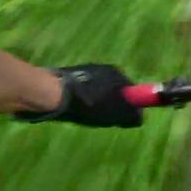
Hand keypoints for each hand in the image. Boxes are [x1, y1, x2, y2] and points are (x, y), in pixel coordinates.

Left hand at [15, 65, 141, 127]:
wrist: (51, 94)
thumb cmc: (87, 104)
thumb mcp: (114, 114)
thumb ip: (131, 115)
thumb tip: (139, 117)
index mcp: (116, 74)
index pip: (130, 91)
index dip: (129, 105)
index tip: (122, 118)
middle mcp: (102, 69)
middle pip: (114, 91)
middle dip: (111, 105)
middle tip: (103, 120)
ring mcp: (84, 71)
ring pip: (97, 92)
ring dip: (94, 103)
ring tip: (84, 117)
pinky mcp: (68, 77)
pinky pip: (81, 92)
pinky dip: (80, 102)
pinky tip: (72, 111)